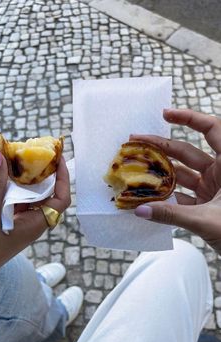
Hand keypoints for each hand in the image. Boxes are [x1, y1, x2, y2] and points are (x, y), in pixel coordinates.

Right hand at [0, 151, 69, 276]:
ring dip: (24, 180)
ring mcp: (20, 223)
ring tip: (16, 159)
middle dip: (41, 173)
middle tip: (31, 152)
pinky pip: (16, 202)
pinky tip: (2, 177)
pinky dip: (11, 188)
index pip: (61, 199)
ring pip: (30, 197)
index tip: (57, 159)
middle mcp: (32, 223)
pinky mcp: (9, 223)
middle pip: (46, 195)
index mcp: (36, 224)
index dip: (63, 178)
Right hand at [132, 108, 220, 253]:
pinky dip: (166, 197)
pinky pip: (182, 195)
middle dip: (160, 147)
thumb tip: (139, 211)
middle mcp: (220, 172)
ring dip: (159, 174)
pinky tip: (147, 197)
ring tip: (134, 170)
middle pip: (187, 152)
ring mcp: (212, 188)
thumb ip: (171, 215)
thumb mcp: (206, 221)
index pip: (212, 129)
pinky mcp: (206, 204)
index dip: (189, 118)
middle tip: (134, 142)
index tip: (164, 114)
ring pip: (182, 175)